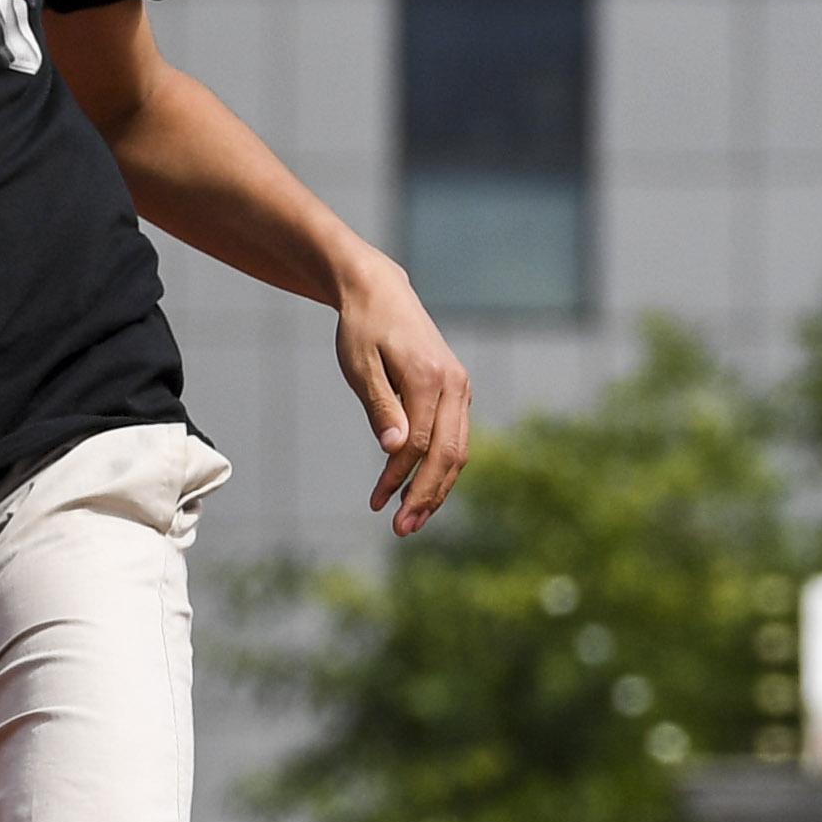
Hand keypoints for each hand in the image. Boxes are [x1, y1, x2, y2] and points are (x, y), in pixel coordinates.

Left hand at [333, 256, 472, 533]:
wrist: (380, 292)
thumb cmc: (362, 329)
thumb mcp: (360, 366)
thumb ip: (380, 407)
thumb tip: (395, 451)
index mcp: (430, 378)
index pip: (421, 443)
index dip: (399, 477)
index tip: (376, 502)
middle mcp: (454, 384)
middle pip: (449, 454)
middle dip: (427, 496)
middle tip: (402, 529)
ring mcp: (460, 388)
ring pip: (458, 451)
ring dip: (437, 489)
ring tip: (411, 520)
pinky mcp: (457, 392)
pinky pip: (455, 439)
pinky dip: (441, 469)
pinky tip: (420, 491)